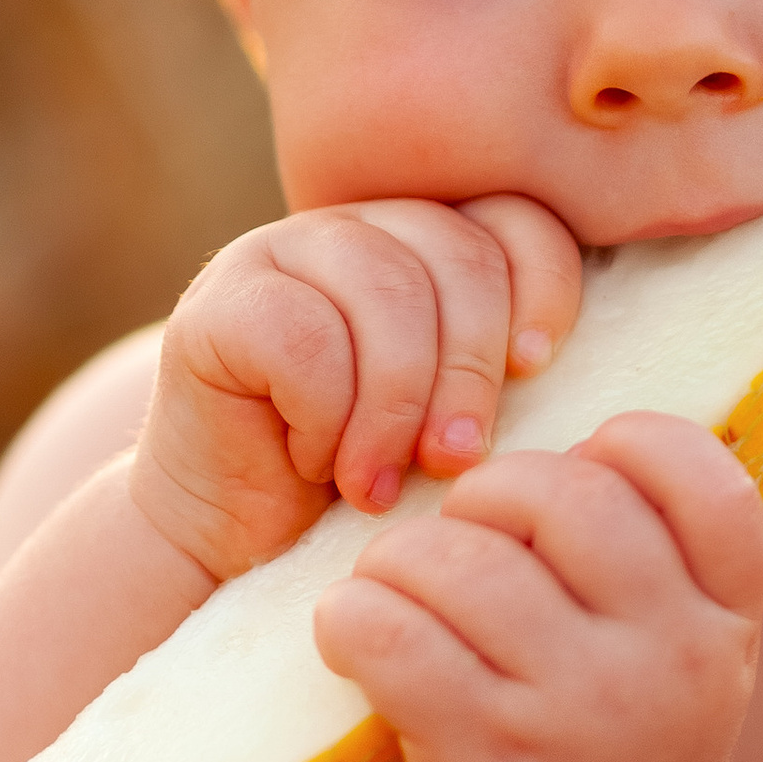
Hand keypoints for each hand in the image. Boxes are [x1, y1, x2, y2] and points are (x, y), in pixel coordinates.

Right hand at [130, 197, 583, 586]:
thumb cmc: (357, 484)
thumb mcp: (448, 418)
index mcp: (425, 240)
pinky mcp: (217, 303)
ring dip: (396, 408)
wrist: (230, 539)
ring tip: (381, 484)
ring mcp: (278, 253)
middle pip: (456, 258)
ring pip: (385, 295)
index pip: (515, 221)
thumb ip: (495, 364)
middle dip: (471, 372)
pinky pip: (305, 340)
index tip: (536, 372)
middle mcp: (354, 227)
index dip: (542, 291)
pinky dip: (324, 417)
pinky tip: (314, 462)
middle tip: (454, 460)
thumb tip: (545, 354)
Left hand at [310, 413, 762, 761]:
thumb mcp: (688, 656)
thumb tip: (564, 435)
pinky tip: (355, 638)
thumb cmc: (620, 755)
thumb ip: (663, 557)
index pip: (701, 472)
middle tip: (461, 539)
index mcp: (727, 620)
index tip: (580, 480)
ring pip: (460, 560)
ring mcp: (578, 714)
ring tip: (397, 594)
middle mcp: (669, 661)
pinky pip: (391, 636)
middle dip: (487, 494)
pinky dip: (351, 619)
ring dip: (401, 560)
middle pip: (563, 494)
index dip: (625, 445)